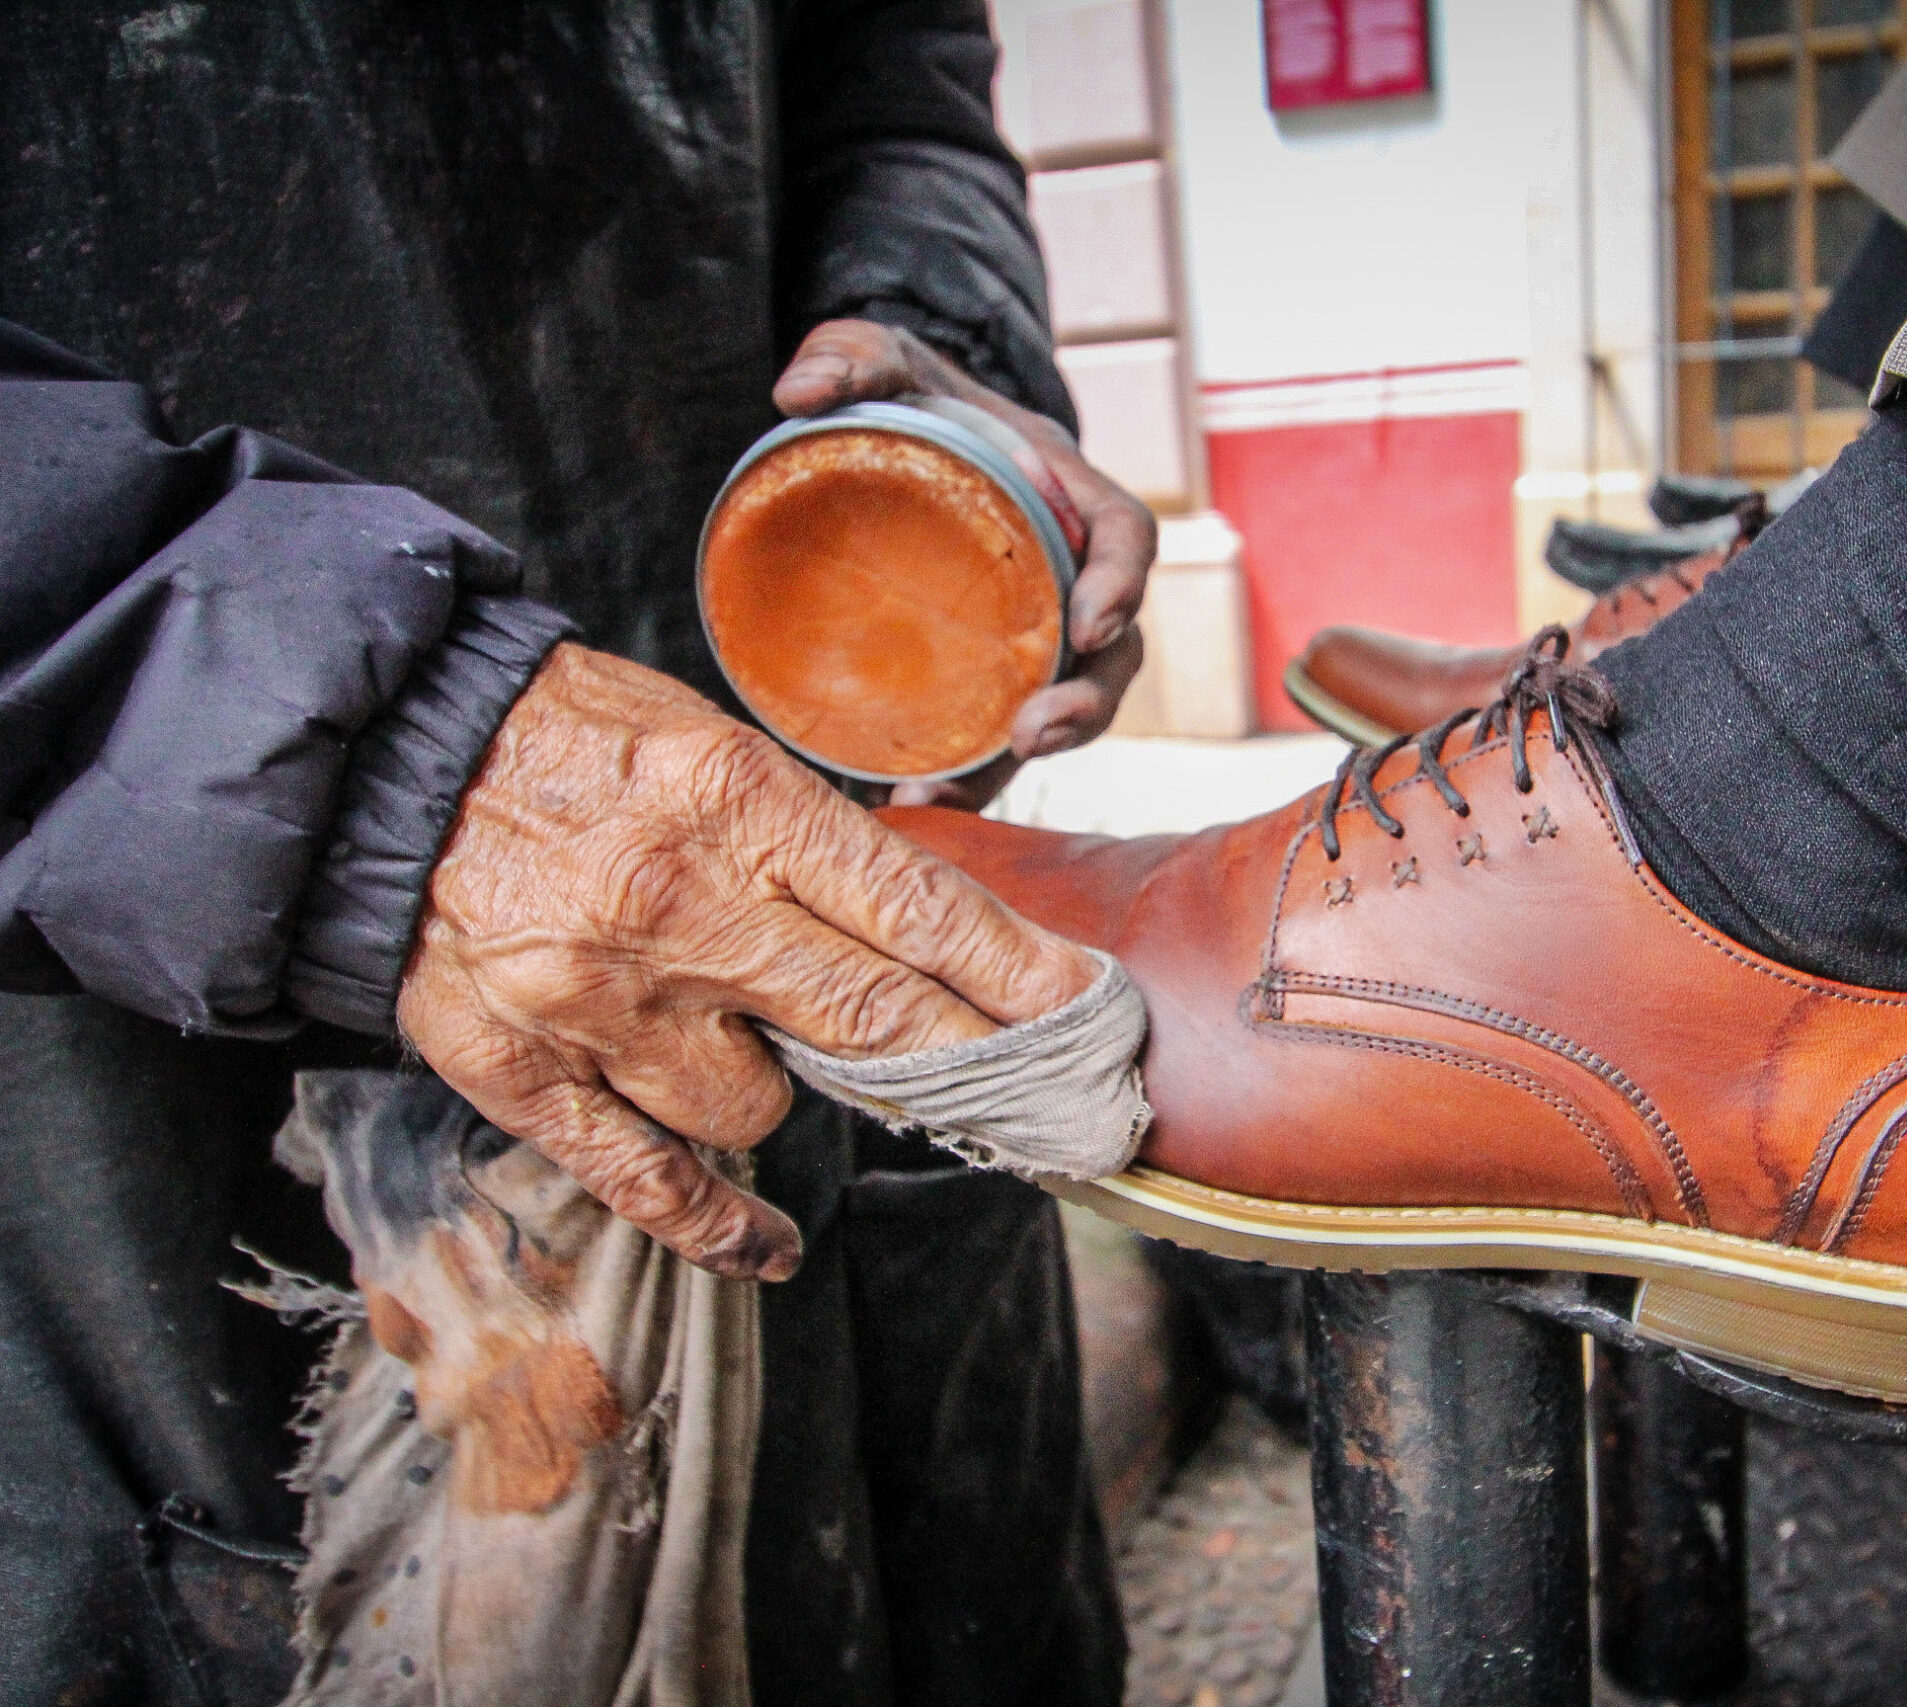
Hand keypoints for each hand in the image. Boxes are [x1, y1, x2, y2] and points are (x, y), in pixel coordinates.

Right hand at [396, 644, 1094, 1279]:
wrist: (388, 761)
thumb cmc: (572, 741)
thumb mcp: (713, 745)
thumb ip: (810, 843)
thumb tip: (926, 938)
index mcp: (739, 803)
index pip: (918, 911)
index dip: (1017, 976)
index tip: (1087, 1017)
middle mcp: (680, 906)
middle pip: (875, 1021)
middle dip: (977, 1068)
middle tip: (1051, 1107)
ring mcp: (598, 1000)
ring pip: (760, 1108)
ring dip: (784, 1090)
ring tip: (750, 1039)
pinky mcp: (521, 1069)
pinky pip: (648, 1181)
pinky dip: (719, 1226)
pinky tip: (768, 1245)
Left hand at [773, 319, 1153, 809]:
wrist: (907, 438)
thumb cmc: (917, 396)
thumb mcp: (886, 357)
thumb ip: (853, 356)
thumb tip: (797, 395)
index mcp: (1069, 495)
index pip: (1127, 539)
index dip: (1123, 585)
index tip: (1094, 622)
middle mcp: (1068, 575)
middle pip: (1112, 653)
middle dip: (1086, 704)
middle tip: (1037, 736)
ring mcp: (1033, 632)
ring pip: (1062, 708)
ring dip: (1023, 760)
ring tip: (952, 790)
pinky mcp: (989, 673)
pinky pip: (995, 734)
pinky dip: (966, 774)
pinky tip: (908, 801)